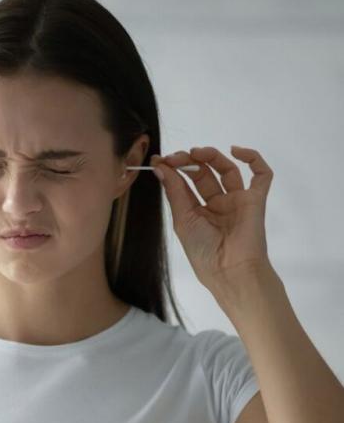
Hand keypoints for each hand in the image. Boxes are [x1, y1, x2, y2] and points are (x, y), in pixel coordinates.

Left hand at [150, 146, 274, 297]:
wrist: (230, 271)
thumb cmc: (204, 252)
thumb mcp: (182, 219)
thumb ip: (174, 191)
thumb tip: (160, 167)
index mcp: (197, 211)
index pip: (185, 183)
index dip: (173, 169)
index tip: (160, 159)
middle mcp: (217, 204)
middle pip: (204, 173)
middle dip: (189, 161)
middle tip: (176, 157)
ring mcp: (237, 201)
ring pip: (227, 169)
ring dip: (212, 156)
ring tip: (197, 152)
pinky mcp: (255, 200)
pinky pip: (262, 176)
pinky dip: (253, 159)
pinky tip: (236, 151)